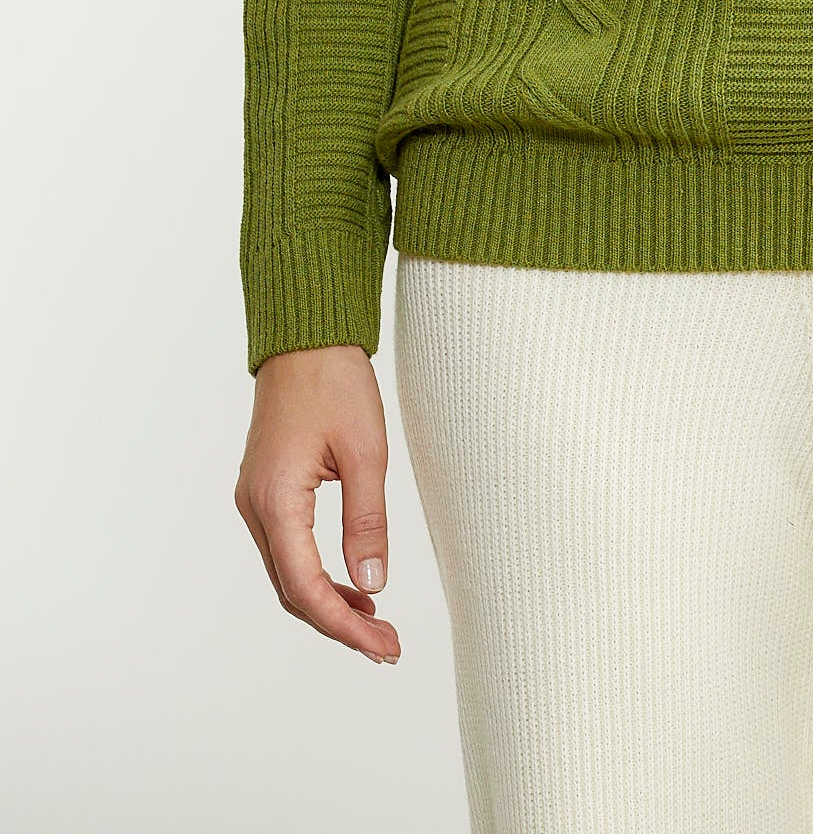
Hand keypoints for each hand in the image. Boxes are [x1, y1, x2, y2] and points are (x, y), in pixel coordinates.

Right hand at [235, 343, 399, 663]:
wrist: (306, 338)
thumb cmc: (335, 382)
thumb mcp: (366, 451)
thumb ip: (367, 521)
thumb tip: (372, 584)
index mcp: (275, 500)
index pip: (305, 587)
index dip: (343, 625)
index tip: (381, 646)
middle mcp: (255, 507)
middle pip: (291, 590)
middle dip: (338, 623)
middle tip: (387, 646)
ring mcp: (256, 499)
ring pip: (288, 573)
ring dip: (328, 602)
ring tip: (377, 622)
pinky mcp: (267, 491)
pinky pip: (288, 549)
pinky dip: (318, 574)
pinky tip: (353, 584)